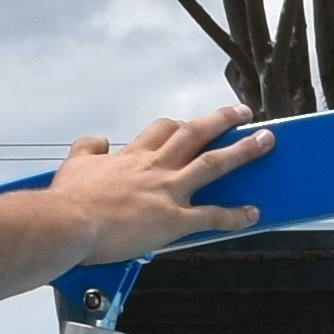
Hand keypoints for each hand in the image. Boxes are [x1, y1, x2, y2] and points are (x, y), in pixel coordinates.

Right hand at [36, 111, 269, 268]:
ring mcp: (167, 192)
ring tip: (266, 141)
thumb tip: (97, 140)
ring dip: (244, 151)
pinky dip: (235, 215)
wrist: (68, 222)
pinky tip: (253, 214)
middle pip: (196, 134)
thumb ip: (88, 149)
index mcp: (133, 157)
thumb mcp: (74, 164)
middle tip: (243, 112)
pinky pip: (211, 216)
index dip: (181, 125)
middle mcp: (155, 167)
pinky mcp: (172, 220)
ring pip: (214, 164)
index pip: (163, 131)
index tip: (191, 123)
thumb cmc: (68, 200)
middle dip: (223, 120)